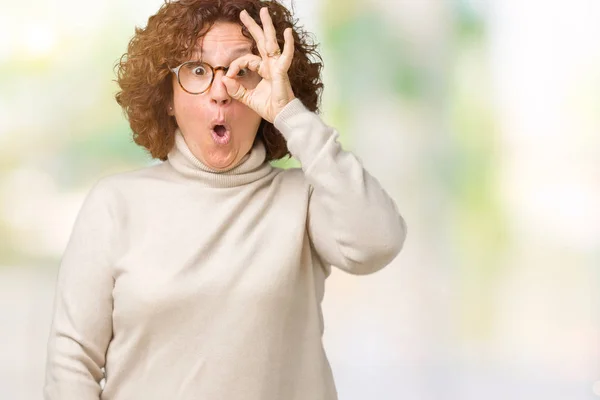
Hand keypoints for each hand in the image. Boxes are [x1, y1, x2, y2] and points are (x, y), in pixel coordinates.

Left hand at [222, 7, 295, 123]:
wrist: (281, 116)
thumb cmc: (269, 107)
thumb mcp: (247, 98)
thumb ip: (236, 89)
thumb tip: (224, 79)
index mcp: (263, 70)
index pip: (245, 59)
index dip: (235, 65)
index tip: (229, 76)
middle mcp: (270, 65)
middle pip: (260, 41)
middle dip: (252, 26)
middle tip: (243, 13)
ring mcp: (277, 66)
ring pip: (271, 42)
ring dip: (267, 26)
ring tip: (263, 11)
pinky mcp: (281, 72)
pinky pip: (286, 56)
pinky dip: (288, 44)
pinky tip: (287, 32)